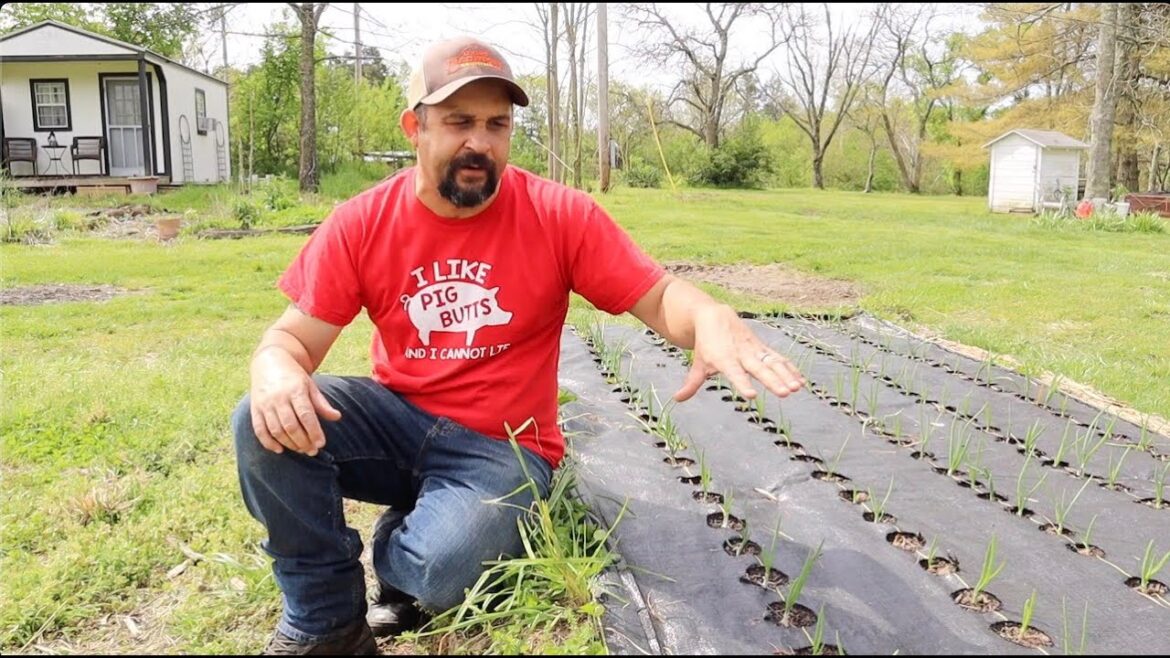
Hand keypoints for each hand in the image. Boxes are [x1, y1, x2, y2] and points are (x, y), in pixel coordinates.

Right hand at [249, 349, 341, 455]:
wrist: (270, 361)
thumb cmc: (294, 377)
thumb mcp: (310, 385)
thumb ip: (321, 403)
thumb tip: (337, 417)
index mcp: (295, 390)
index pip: (306, 415)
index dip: (314, 431)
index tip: (321, 443)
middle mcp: (278, 397)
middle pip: (291, 426)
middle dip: (303, 441)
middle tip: (312, 450)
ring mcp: (264, 404)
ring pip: (276, 430)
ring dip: (289, 444)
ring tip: (301, 450)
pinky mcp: (254, 409)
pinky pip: (259, 430)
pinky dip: (268, 442)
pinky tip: (279, 450)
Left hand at [673, 305, 805, 402]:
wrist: (714, 317)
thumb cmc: (706, 345)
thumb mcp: (698, 363)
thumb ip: (691, 383)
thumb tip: (676, 399)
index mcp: (724, 358)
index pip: (734, 373)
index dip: (742, 383)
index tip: (751, 395)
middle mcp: (742, 354)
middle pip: (759, 369)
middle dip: (772, 381)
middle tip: (784, 393)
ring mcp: (754, 350)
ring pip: (772, 362)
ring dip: (785, 375)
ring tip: (796, 389)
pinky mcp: (762, 348)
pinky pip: (778, 359)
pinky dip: (789, 369)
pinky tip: (800, 382)